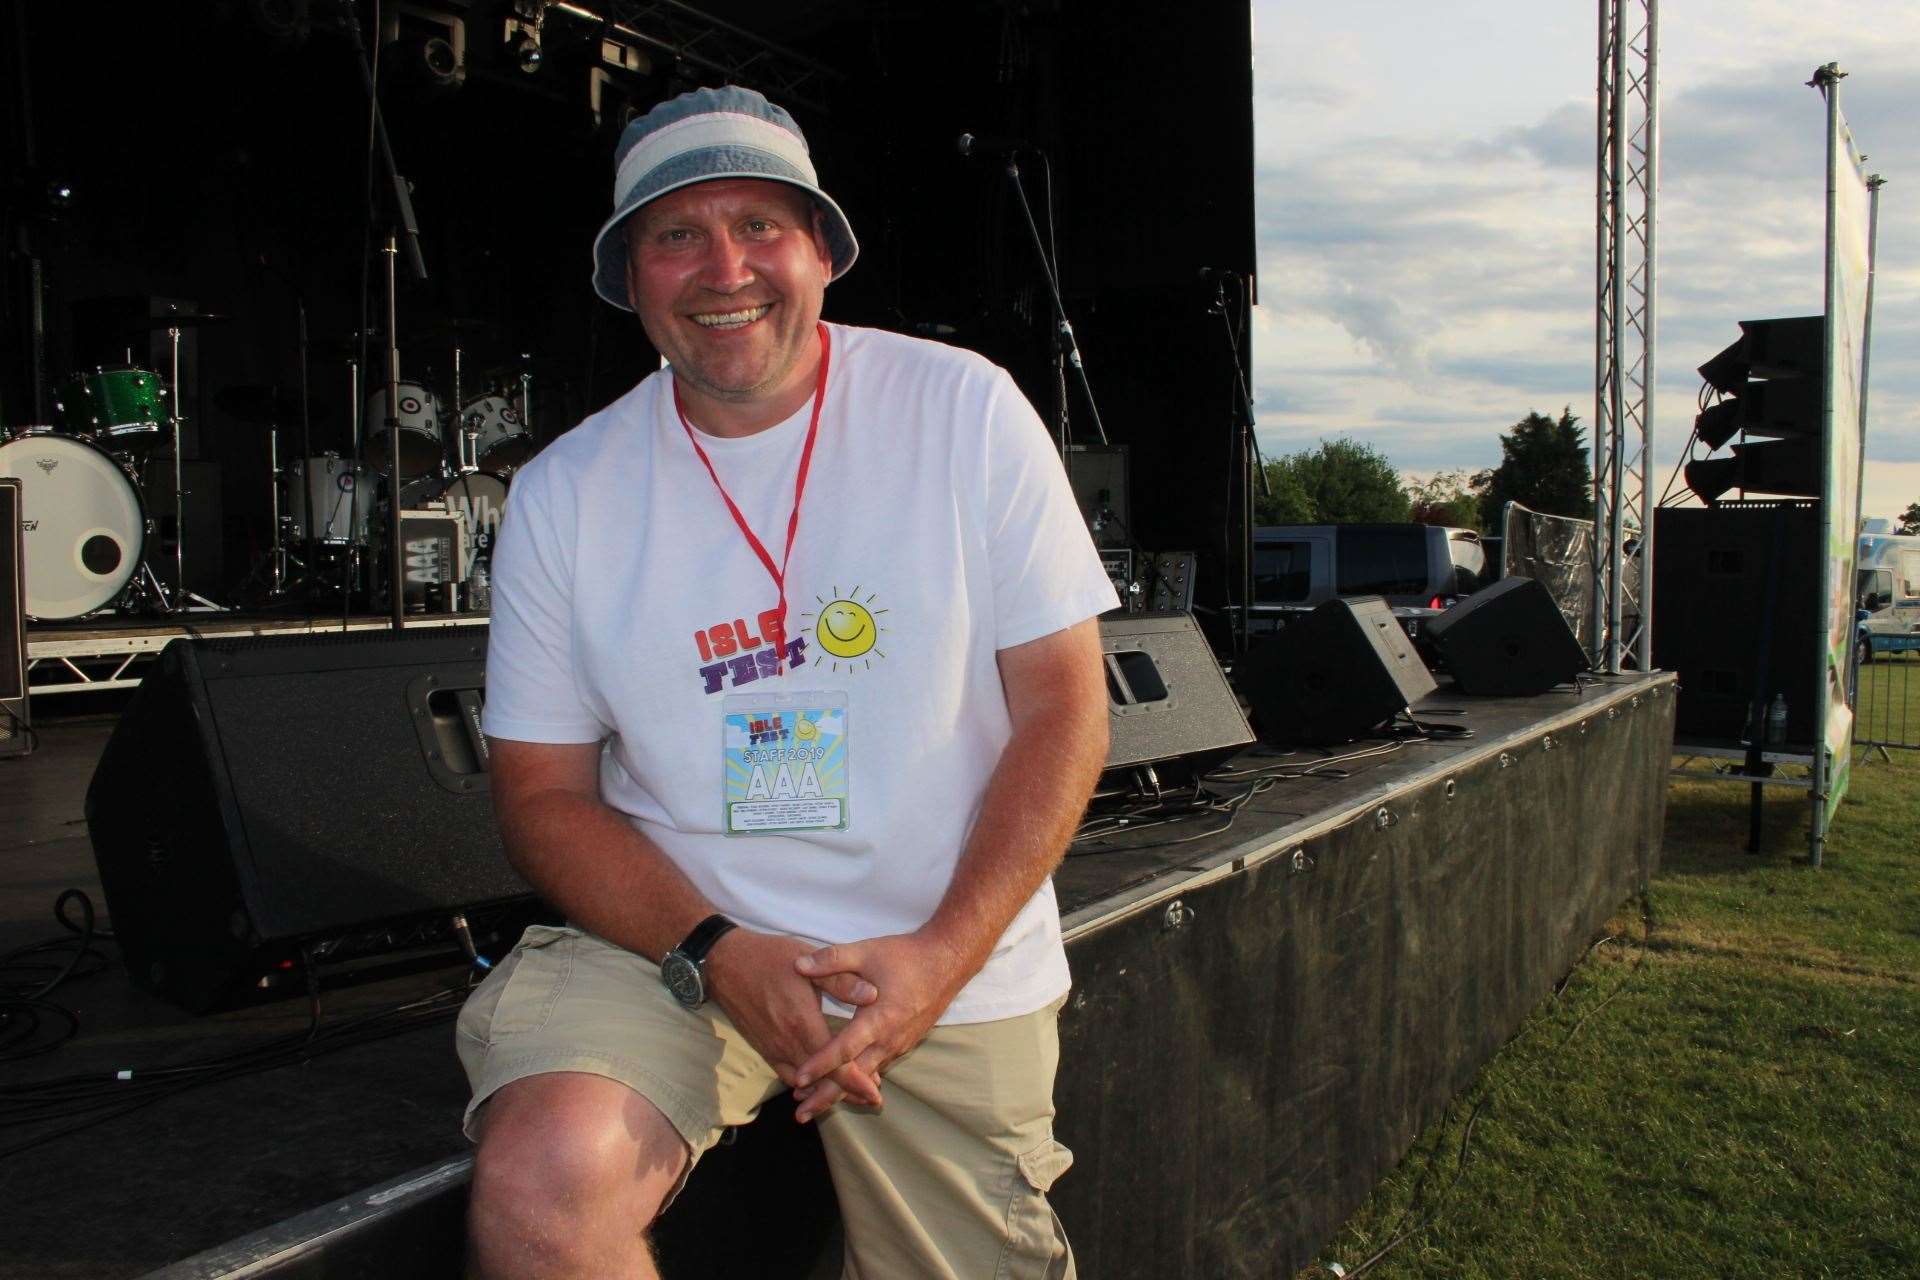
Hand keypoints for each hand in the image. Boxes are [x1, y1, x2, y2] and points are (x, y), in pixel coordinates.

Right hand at [704, 929, 884, 1117]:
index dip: (857, 1082)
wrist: (725, 962)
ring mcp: (773, 1048)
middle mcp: (787, 1043)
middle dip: (847, 1091)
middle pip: (821, 1080)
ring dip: (825, 1090)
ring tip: (849, 1093)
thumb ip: (841, 981)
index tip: (876, 1095)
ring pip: (803, 1083)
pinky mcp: (763, 1048)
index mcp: (802, 1023)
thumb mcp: (808, 962)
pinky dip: (803, 1084)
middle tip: (871, 1099)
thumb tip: (873, 995)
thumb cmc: (769, 957)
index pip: (834, 1064)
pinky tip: (815, 1084)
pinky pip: (785, 1074)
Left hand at [790, 931, 974, 1120]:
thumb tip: (798, 965)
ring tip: (814, 1103)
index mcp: (879, 1019)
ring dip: (841, 1091)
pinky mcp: (905, 1043)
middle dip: (826, 1096)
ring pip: (867, 1076)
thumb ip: (831, 960)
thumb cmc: (906, 955)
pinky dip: (859, 1080)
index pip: (844, 1049)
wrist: (948, 961)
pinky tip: (845, 1086)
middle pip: (854, 1077)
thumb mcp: (867, 952)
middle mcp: (890, 1039)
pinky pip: (878, 1068)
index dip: (819, 1065)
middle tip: (801, 1115)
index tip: (797, 1079)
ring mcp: (899, 1044)